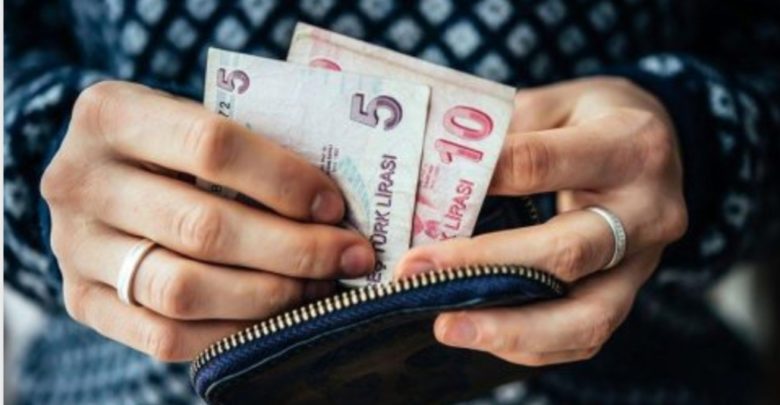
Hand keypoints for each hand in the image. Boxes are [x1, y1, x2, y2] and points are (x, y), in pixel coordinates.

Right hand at [41, 81, 374, 360]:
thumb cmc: (171, 146)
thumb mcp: (195, 120)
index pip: (210, 146)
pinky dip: (232, 332)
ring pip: (184, 289)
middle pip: (202, 227)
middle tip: (349, 256)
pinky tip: (276, 318)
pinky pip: (164, 336)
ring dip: (269, 296)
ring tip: (318, 287)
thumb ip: (252, 148)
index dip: (283, 180)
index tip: (334, 205)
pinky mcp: (82, 301)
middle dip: (293, 248)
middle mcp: (78, 180)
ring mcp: (73, 248)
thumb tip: (335, 209)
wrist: (99, 180)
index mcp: (109, 115)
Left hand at [396, 77, 686, 365]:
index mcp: (629, 145)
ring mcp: (644, 261)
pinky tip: (482, 334)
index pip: (544, 163)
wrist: (660, 145)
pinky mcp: (630, 293)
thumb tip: (434, 168)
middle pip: (567, 250)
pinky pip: (586, 336)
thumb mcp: (558, 102)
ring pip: (586, 315)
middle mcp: (647, 210)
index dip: (482, 178)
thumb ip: (507, 131)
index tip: (424, 194)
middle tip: (418, 269)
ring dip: (509, 328)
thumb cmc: (595, 118)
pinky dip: (530, 343)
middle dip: (485, 264)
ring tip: (446, 326)